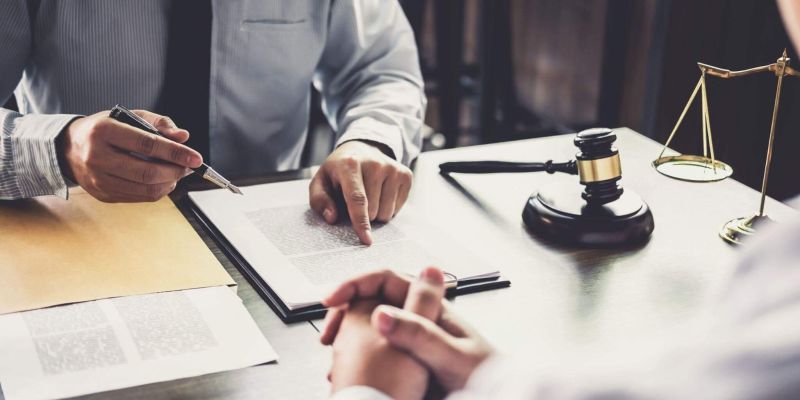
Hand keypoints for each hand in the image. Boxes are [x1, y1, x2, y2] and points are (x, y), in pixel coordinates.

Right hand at [60, 110, 202, 202]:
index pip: (147, 144)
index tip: (197, 158)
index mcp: (103, 131)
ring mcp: (98, 179)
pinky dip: (158, 190)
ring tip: (178, 172)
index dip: (175, 153)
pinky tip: (164, 181)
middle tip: (188, 166)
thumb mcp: (129, 116)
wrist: (68, 148)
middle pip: (147, 172)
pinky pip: (139, 197)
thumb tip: (184, 137)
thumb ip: (159, 123)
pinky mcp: (102, 194)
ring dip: (170, 183)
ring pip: (145, 189)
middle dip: (175, 171)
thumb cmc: (105, 129)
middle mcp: (96, 157)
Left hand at [309, 140, 412, 244]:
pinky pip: (398, 208)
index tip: (366, 240)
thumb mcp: (320, 182)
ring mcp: (392, 168)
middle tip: (355, 200)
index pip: (357, 198)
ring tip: (369, 196)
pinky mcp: (405, 174)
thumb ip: (320, 200)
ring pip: (387, 212)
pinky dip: (388, 207)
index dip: (361, 222)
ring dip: (376, 213)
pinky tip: (381, 193)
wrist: (361, 150)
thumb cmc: (338, 172)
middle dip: (363, 215)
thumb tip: (332, 217)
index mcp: (350, 164)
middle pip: (373, 210)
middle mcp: (375, 164)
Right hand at [327, 267, 445, 398]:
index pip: (385, 280)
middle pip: (371, 302)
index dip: (356, 284)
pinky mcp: (404, 365)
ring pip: (367, 330)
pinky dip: (354, 363)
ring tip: (335, 362)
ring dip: (346, 340)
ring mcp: (409, 342)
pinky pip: (372, 356)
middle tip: (328, 334)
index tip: (333, 299)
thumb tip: (381, 313)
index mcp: (430, 308)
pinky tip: (349, 378)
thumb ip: (420, 335)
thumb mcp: (451, 357)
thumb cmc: (483, 379)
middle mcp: (417, 320)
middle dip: (344, 313)